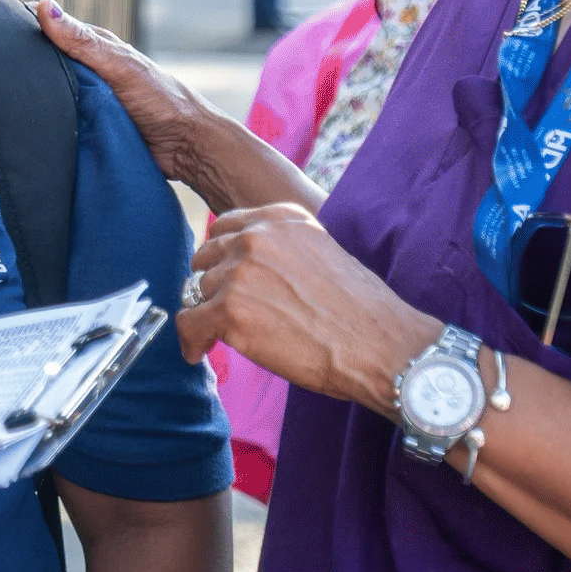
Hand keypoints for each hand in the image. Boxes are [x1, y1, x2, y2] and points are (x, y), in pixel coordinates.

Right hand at [33, 1, 321, 215]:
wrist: (187, 148)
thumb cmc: (161, 101)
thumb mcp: (118, 66)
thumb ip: (82, 41)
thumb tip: (45, 6)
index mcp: (96, 48)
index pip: (51, 29)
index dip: (23, 25)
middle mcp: (89, 71)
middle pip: (45, 63)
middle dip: (19, 63)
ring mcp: (88, 99)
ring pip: (49, 93)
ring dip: (30, 96)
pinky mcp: (88, 126)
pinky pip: (58, 119)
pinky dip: (43, 120)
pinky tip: (23, 124)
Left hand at [177, 205, 434, 412]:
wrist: (381, 346)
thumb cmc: (361, 312)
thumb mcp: (322, 254)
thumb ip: (283, 250)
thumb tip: (250, 266)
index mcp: (281, 218)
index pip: (224, 226)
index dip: (220, 256)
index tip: (222, 276)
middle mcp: (256, 237)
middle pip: (206, 258)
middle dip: (213, 285)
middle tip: (226, 311)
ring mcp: (239, 273)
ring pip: (199, 292)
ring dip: (210, 314)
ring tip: (229, 337)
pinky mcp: (229, 311)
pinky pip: (189, 324)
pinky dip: (190, 341)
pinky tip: (198, 353)